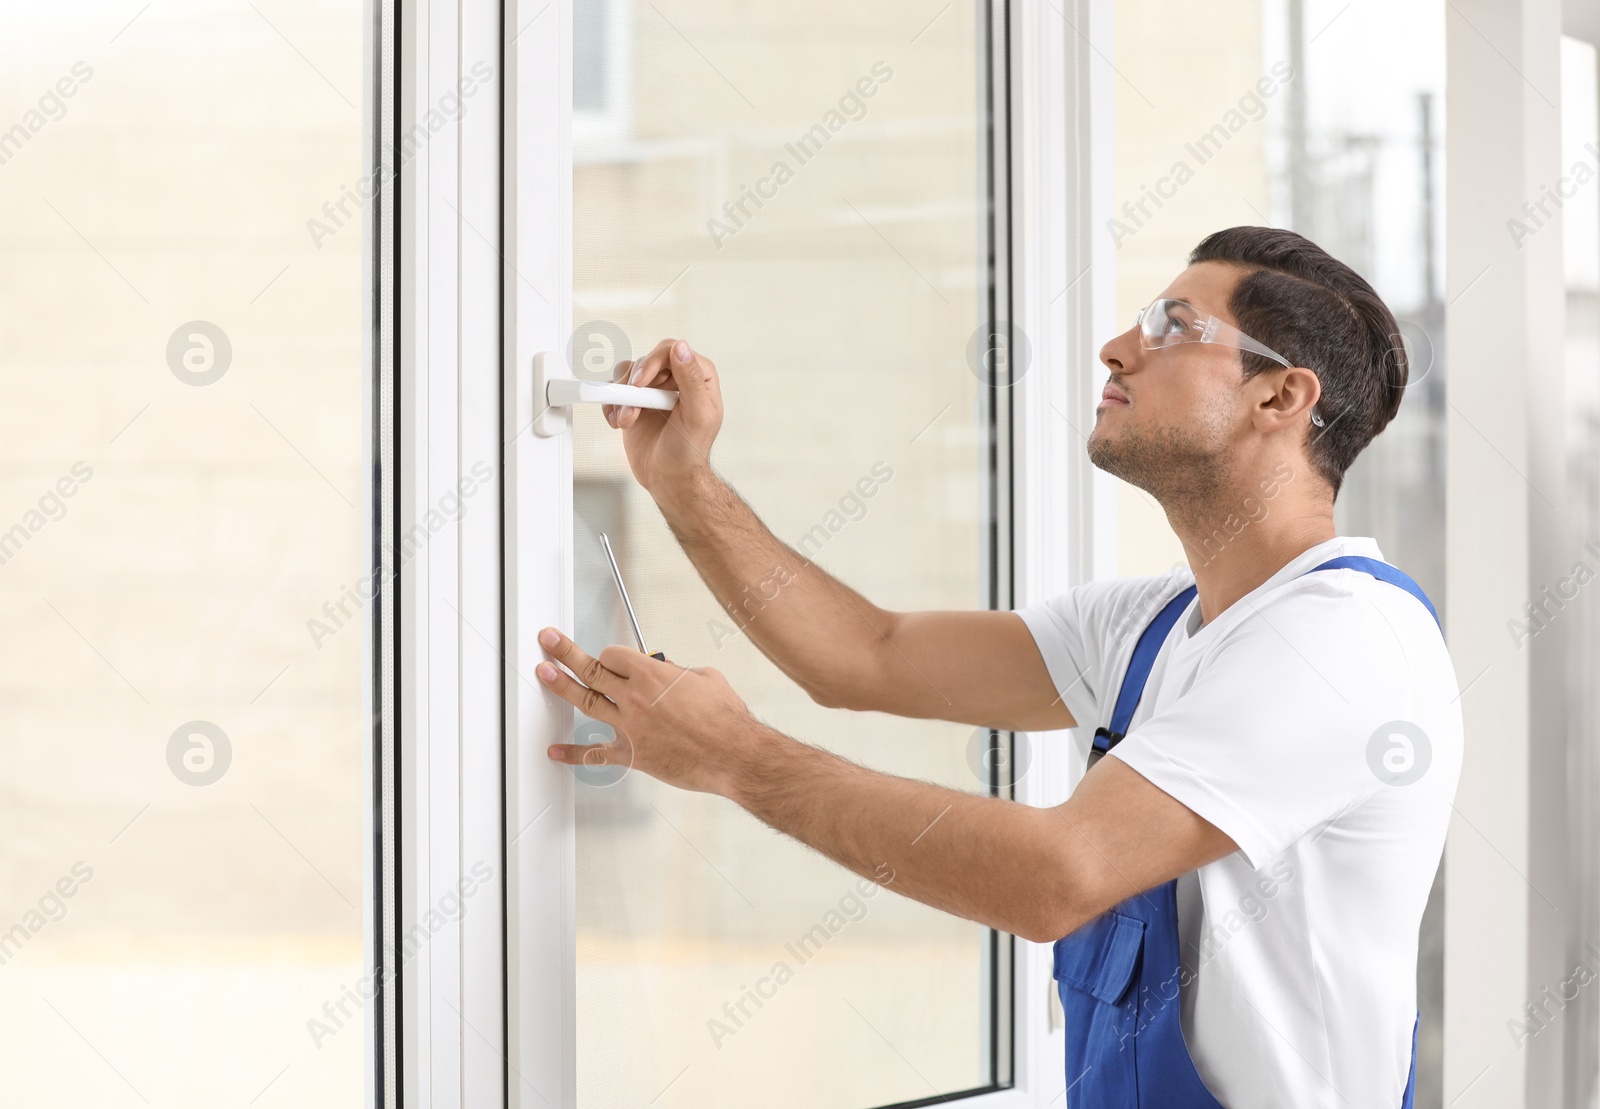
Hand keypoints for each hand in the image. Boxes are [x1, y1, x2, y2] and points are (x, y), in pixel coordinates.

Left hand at [536, 626, 756, 794]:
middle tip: (549, 641)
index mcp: (652, 674)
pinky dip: (573, 753)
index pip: (615, 655)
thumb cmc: (726, 718)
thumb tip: (666, 673)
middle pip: (591, 670)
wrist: (733, 754)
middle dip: (566, 652)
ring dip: (561, 686)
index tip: (608, 657)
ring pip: (586, 702)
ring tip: (544, 673)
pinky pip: (596, 754)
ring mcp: (630, 726)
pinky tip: (556, 750)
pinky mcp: (632, 754)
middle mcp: (635, 697)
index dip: (609, 654)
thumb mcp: (705, 678)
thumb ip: (678, 673)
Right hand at [601, 338, 723, 506]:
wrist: (668, 478)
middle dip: (634, 385)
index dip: (653, 362)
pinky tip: (619, 423)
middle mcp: (675, 379)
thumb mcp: (697, 416)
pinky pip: (614, 389)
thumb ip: (692, 380)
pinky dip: (611, 404)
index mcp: (698, 377)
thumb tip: (682, 347)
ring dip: (621, 397)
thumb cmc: (688, 451)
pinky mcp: (634, 401)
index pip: (671, 351)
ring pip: (627, 373)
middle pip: (646, 361)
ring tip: (627, 421)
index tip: (641, 384)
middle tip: (631, 410)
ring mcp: (653, 390)